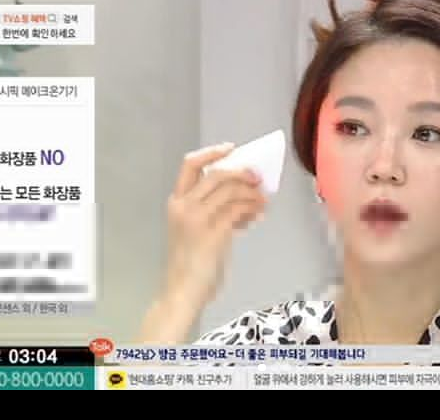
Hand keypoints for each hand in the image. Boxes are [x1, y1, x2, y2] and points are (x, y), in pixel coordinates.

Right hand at [166, 142, 266, 306]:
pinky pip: (238, 210)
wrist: (183, 290)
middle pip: (217, 174)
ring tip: (262, 201)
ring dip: (252, 193)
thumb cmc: (189, 262)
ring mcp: (198, 219)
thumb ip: (211, 209)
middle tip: (258, 178)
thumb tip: (242, 194)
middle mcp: (184, 206)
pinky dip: (251, 209)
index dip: (211, 153)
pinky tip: (257, 215)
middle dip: (242, 172)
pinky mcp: (213, 233)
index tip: (231, 149)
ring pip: (231, 191)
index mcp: (176, 202)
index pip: (190, 165)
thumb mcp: (193, 229)